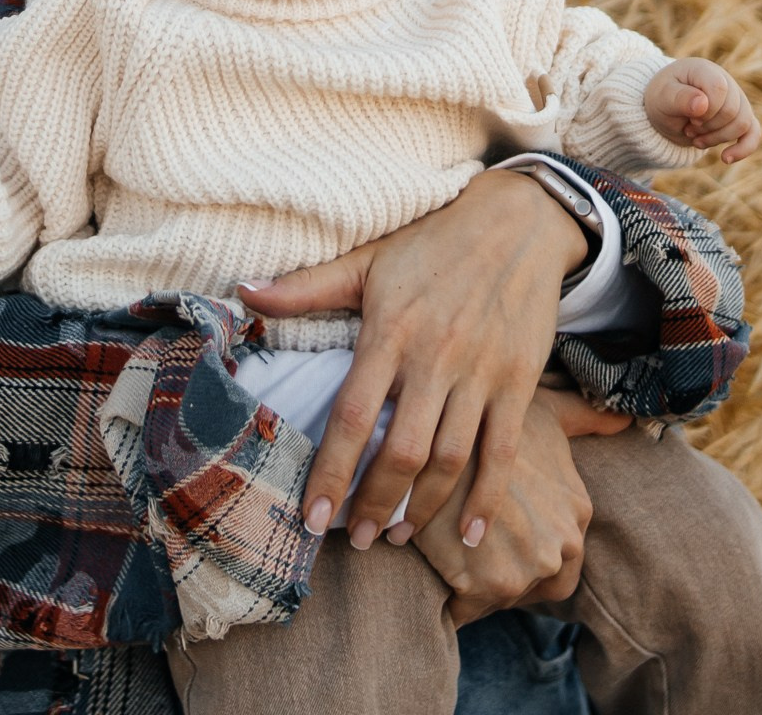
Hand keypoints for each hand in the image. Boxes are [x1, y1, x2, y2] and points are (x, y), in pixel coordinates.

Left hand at [237, 169, 589, 550]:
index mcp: (389, 331)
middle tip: (353, 538)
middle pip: (401, 451)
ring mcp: (481, 373)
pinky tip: (473, 534)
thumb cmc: (432, 244)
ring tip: (394, 535)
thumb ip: (306, 286)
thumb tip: (243, 293)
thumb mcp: (367, 260)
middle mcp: (435, 357)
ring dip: (420, 509)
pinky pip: (501, 451)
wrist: (519, 223)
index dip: (331, 471)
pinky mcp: (518, 382)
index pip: (352, 416)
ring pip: (449, 460)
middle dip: (373, 504)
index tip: (312, 517)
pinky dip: (487, 498)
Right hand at [407, 387, 628, 625]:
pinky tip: (432, 572)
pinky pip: (466, 611)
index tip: (499, 541)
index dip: (528, 554)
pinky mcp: (492, 585)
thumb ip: (587, 418)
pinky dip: (449, 601)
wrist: (438, 434)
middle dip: (505, 577)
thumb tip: (624, 420)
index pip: (563, 559)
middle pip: (536, 585)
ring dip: (475, 588)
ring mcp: (532, 567)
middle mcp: (565, 543)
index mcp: (578, 512)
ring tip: (447, 556)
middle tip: (470, 554)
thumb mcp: (549, 412)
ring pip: (501, 598)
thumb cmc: (492, 418)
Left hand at [644, 58, 760, 162]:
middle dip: (708, 127)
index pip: (719, 89)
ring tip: (695, 138)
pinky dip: (743, 149)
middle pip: (732, 111)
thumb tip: (703, 104)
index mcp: (705, 70)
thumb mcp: (662, 98)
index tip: (689, 117)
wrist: (665, 110)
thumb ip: (680, 98)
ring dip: (717, 138)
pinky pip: (754, 134)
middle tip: (688, 127)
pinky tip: (725, 159)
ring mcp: (737, 100)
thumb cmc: (662, 99)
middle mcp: (726, 82)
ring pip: (743, 124)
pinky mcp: (740, 118)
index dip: (706, 111)